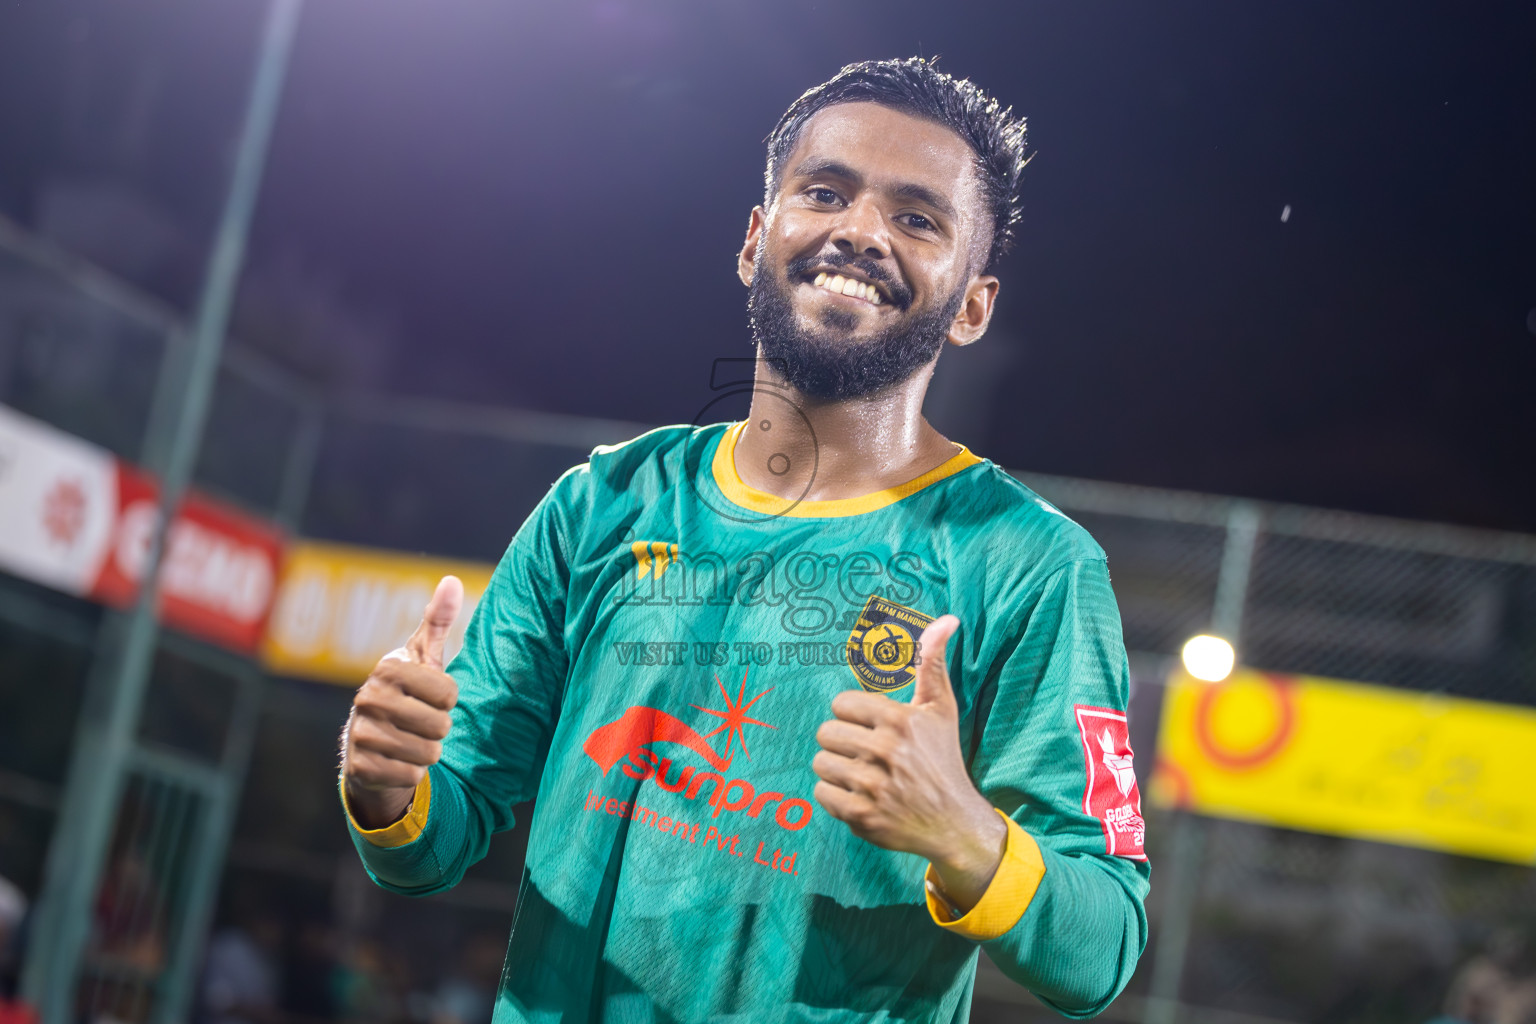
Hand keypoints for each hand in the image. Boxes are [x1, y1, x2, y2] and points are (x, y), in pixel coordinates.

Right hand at [342, 575, 463, 829]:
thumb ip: (437, 620)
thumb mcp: (421, 656)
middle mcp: (369, 699)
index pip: (449, 693)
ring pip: (428, 753)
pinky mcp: (360, 768)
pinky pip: (411, 776)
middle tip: (420, 722)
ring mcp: (361, 734)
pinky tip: (396, 760)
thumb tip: (452, 580)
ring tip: (409, 739)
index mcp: (388, 669)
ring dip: (427, 751)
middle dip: (439, 728)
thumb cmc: (405, 692)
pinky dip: (411, 772)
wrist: (368, 742)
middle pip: (441, 725)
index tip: (430, 696)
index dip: (448, 700)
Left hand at [812, 614, 1006, 911]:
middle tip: (865, 753)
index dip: (854, 716)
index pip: (841, 704)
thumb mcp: (941, 709)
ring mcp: (873, 787)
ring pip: (820, 763)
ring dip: (836, 769)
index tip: (873, 728)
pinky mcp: (862, 817)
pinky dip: (834, 796)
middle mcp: (886, 752)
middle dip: (843, 743)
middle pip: (826, 733)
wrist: (954, 822)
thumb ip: (933, 663)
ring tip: (861, 774)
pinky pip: (821, 794)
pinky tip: (858, 796)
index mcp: (900, 721)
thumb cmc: (943, 758)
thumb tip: (947, 619)